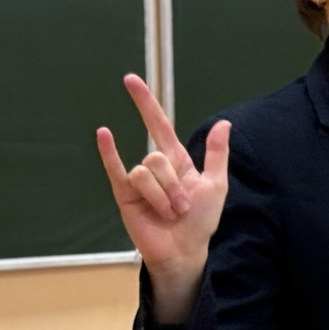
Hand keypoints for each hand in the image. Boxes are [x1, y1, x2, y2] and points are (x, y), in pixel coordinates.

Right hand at [96, 75, 230, 321]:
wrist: (186, 250)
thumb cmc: (201, 220)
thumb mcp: (216, 184)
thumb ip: (216, 153)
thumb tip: (224, 123)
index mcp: (176, 161)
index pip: (158, 125)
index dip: (145, 103)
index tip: (131, 80)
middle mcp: (154, 167)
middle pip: (157, 158)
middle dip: (174, 187)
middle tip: (183, 208)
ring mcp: (137, 181)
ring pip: (145, 174)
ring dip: (162, 198)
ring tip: (169, 214)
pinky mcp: (124, 195)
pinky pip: (116, 169)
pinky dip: (109, 152)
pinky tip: (104, 134)